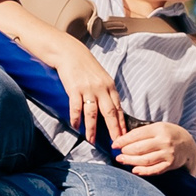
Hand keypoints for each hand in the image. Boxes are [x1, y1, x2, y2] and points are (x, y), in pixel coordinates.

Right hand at [43, 33, 125, 147]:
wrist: (70, 53)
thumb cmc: (85, 66)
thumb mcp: (101, 78)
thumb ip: (106, 92)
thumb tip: (112, 109)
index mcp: (110, 86)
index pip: (118, 108)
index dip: (121, 124)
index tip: (125, 136)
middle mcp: (101, 88)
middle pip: (110, 113)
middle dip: (113, 130)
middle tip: (116, 143)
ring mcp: (88, 89)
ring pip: (92, 113)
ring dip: (92, 129)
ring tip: (91, 141)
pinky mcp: (74, 89)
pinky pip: (76, 108)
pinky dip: (76, 119)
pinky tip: (75, 127)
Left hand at [113, 121, 194, 175]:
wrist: (188, 145)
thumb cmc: (169, 135)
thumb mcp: (158, 127)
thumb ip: (143, 132)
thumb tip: (122, 140)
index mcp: (159, 129)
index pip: (137, 135)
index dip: (123, 140)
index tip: (115, 144)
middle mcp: (164, 141)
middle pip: (139, 148)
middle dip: (126, 152)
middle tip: (118, 154)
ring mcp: (168, 154)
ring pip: (145, 160)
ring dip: (130, 161)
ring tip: (122, 160)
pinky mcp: (170, 164)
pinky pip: (154, 170)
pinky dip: (143, 171)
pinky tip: (134, 170)